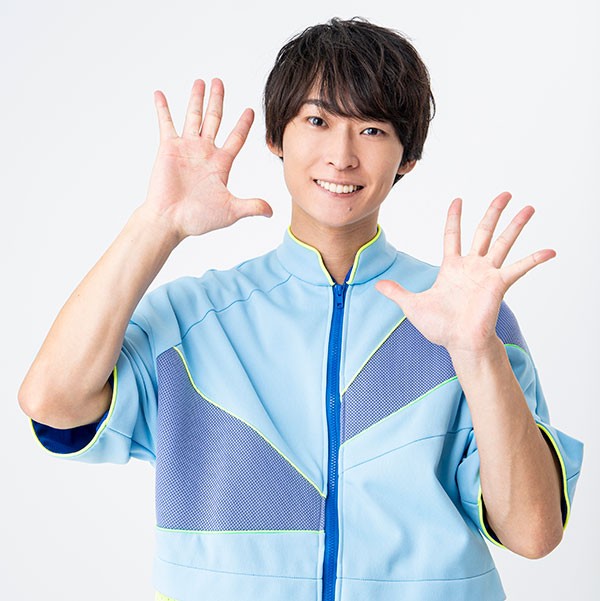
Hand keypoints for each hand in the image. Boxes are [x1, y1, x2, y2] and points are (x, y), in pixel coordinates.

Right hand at [143, 78, 271, 240]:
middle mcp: (204, 152)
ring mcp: (186, 148)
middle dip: (217, 101)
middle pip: (214, 120)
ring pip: (193, 117)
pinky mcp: (168, 148)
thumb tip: (272, 212)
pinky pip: (166, 123)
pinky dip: (163, 108)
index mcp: (221, 163)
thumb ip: (251, 206)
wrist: (171, 220)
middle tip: (219, 82)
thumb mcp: (230, 210)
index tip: (250, 110)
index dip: (243, 124)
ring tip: (200, 82)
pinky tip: (159, 94)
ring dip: (196, 99)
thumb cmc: (198, 218)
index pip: (236, 138)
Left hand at [375, 192, 554, 354]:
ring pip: (504, 242)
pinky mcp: (499, 285)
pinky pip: (520, 268)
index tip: (458, 200)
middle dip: (493, 212)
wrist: (458, 343)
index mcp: (452, 267)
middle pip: (484, 232)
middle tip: (505, 194)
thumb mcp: (411, 305)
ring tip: (529, 207)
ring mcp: (487, 274)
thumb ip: (397, 292)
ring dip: (516, 225)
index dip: (454, 217)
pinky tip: (550, 250)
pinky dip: (535, 259)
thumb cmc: (439, 327)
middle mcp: (472, 266)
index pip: (452, 235)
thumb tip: (377, 285)